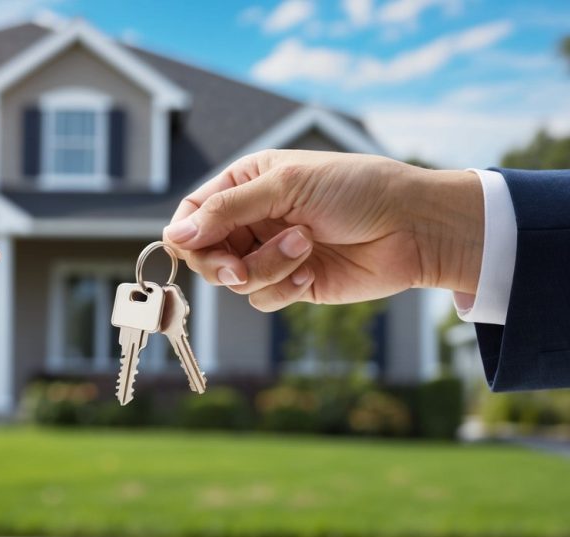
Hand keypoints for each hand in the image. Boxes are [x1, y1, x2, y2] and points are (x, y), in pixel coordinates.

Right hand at [162, 150, 483, 311]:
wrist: (413, 226)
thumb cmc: (356, 189)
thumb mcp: (285, 186)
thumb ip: (226, 210)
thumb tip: (175, 234)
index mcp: (245, 184)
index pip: (192, 214)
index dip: (186, 235)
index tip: (196, 248)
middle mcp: (252, 220)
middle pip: (204, 254)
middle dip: (221, 264)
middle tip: (240, 269)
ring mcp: (270, 253)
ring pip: (234, 280)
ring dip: (267, 268)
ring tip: (306, 245)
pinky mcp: (291, 284)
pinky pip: (262, 299)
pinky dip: (283, 288)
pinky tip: (312, 270)